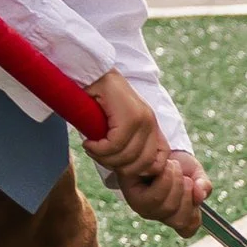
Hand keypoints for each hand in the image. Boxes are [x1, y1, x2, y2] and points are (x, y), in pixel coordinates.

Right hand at [83, 70, 205, 220]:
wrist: (93, 74)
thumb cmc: (99, 104)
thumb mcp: (115, 129)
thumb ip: (125, 147)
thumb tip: (125, 171)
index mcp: (152, 129)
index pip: (158, 164)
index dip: (137, 171)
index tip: (115, 165)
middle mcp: (151, 125)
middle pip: (141, 165)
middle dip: (116, 166)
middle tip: (98, 155)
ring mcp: (143, 120)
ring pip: (127, 157)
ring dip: (104, 158)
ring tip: (92, 147)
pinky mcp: (130, 116)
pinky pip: (115, 145)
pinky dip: (98, 149)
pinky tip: (88, 142)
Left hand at [114, 144, 208, 228]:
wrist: (153, 146)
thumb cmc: (175, 162)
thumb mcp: (195, 172)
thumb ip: (203, 185)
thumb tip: (200, 195)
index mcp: (176, 213)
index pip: (187, 229)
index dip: (195, 216)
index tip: (196, 194)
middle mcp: (159, 215)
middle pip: (179, 220)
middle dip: (187, 194)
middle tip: (185, 176)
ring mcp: (145, 208)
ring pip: (167, 207)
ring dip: (176, 182)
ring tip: (173, 166)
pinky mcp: (133, 197)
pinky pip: (155, 196)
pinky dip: (165, 178)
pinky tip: (164, 166)